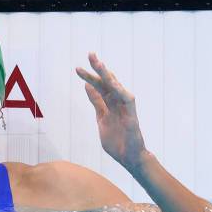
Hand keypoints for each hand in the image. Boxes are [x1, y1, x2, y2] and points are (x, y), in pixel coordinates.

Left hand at [76, 52, 147, 173]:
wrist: (128, 158)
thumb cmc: (117, 140)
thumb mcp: (101, 119)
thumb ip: (97, 102)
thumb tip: (87, 86)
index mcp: (110, 104)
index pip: (99, 87)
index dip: (90, 77)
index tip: (78, 68)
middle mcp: (118, 103)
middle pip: (108, 82)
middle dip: (99, 68)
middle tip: (90, 54)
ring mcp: (126, 109)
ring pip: (117, 88)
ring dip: (108, 76)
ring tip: (99, 64)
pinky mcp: (132, 117)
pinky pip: (127, 101)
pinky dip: (121, 92)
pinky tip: (113, 83)